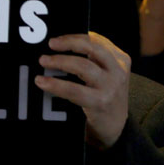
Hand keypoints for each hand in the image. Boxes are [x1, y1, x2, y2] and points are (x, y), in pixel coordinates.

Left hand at [35, 32, 130, 149]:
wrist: (115, 127)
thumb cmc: (105, 97)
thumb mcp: (108, 75)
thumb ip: (94, 61)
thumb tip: (61, 46)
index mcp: (121, 60)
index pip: (97, 41)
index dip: (75, 37)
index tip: (58, 39)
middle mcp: (118, 71)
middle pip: (92, 48)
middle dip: (69, 43)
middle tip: (50, 44)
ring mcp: (111, 87)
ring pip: (83, 66)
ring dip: (60, 61)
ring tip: (44, 61)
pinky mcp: (100, 102)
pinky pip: (74, 90)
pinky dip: (55, 85)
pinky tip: (43, 83)